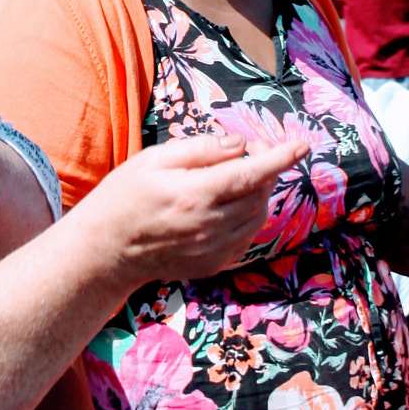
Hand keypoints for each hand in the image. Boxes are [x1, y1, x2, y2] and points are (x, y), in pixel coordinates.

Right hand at [91, 132, 304, 287]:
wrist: (106, 250)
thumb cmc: (125, 196)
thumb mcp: (154, 158)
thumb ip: (202, 149)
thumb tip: (240, 145)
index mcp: (196, 195)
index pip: (252, 173)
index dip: (281, 157)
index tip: (302, 145)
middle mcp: (210, 226)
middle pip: (260, 193)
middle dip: (265, 168)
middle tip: (250, 151)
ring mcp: (213, 250)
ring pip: (258, 216)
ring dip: (258, 193)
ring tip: (236, 177)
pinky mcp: (213, 264)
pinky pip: (246, 237)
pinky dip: (248, 216)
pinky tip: (227, 205)